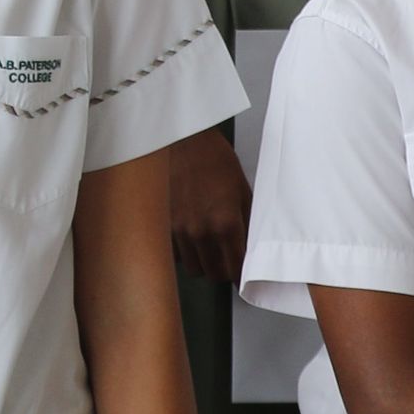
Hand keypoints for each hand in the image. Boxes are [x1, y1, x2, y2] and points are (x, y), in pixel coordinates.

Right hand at [169, 129, 251, 285]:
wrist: (181, 139)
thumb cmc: (213, 158)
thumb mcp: (242, 188)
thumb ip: (248, 221)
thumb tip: (252, 244)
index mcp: (225, 224)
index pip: (235, 269)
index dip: (241, 272)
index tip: (243, 268)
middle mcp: (201, 232)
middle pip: (213, 274)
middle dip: (223, 268)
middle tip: (227, 256)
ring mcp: (178, 230)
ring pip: (192, 267)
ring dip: (202, 261)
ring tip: (207, 246)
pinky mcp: (161, 224)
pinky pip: (174, 252)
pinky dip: (183, 250)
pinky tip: (189, 236)